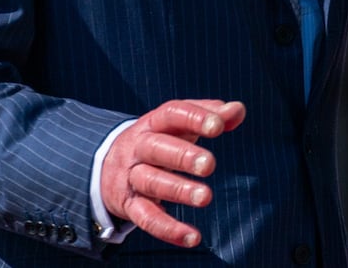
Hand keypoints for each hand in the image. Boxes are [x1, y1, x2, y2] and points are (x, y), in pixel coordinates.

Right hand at [100, 98, 245, 247]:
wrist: (109, 165)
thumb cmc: (159, 138)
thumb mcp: (180, 123)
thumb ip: (211, 114)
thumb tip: (238, 110)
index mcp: (153, 122)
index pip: (171, 114)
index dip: (193, 118)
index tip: (218, 126)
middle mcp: (139, 147)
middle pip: (156, 148)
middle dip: (182, 156)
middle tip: (210, 164)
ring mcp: (132, 176)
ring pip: (152, 182)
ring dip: (178, 190)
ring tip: (206, 197)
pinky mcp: (130, 205)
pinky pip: (146, 218)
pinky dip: (168, 229)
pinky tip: (192, 237)